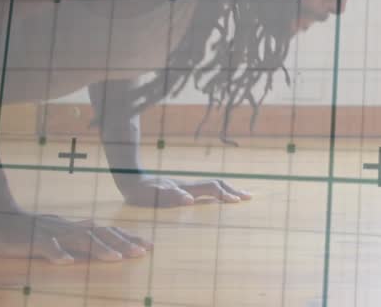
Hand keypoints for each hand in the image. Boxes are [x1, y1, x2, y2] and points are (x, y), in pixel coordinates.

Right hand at [0, 210, 150, 264]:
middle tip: (141, 252)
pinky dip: (56, 254)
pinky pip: (45, 247)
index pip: (107, 231)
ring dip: (98, 249)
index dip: (128, 237)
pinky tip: (67, 262)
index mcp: (76, 227)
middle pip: (100, 235)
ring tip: (116, 258)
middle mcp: (68, 227)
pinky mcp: (32, 240)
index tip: (148, 246)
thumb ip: (79, 232)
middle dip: (122, 243)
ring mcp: (51, 232)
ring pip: (79, 239)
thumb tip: (101, 232)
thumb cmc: (31, 228)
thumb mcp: (60, 229)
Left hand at [118, 175, 252, 207]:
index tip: (239, 202)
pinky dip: (217, 192)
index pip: (212, 188)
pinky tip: (216, 196)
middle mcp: (190, 185)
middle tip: (249, 197)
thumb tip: (190, 201)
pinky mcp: (182, 188)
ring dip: (227, 189)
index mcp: (187, 188)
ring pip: (212, 185)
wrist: (131, 180)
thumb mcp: (154, 196)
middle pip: (217, 184)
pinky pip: (205, 189)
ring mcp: (186, 185)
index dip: (226, 194)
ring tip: (238, 196)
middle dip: (233, 190)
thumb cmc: (141, 192)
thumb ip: (172, 197)